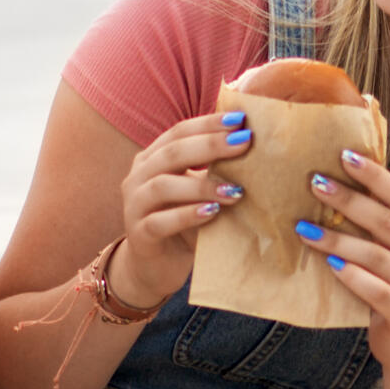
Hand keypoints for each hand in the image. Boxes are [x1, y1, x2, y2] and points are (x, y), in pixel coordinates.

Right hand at [112, 110, 255, 306]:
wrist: (155, 268)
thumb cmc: (183, 223)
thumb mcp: (199, 193)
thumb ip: (215, 172)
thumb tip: (255, 148)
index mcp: (152, 158)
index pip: (179, 132)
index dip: (208, 124)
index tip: (240, 120)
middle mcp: (138, 176)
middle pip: (172, 153)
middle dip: (210, 145)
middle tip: (244, 143)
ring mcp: (134, 206)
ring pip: (163, 186)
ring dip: (202, 185)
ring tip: (235, 190)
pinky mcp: (138, 235)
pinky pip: (160, 222)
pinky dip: (187, 215)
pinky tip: (211, 213)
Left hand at [295, 148, 389, 368]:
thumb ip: (385, 229)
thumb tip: (341, 185)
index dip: (375, 176)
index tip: (344, 155)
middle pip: (388, 222)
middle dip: (349, 200)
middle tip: (315, 183)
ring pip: (377, 256)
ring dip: (338, 239)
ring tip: (304, 228)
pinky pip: (376, 291)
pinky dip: (351, 275)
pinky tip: (329, 263)